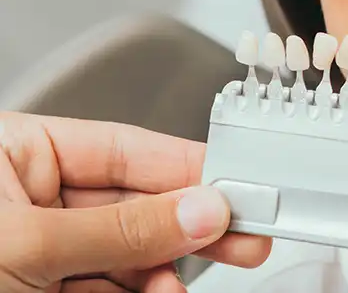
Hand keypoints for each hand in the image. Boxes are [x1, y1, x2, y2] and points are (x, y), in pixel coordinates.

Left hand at [0, 112, 271, 292]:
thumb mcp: (29, 244)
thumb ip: (120, 228)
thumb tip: (199, 210)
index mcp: (16, 153)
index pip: (123, 149)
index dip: (186, 168)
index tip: (238, 187)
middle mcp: (30, 196)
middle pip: (135, 203)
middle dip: (190, 224)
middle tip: (245, 235)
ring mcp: (39, 248)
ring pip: (128, 251)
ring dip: (166, 269)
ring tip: (182, 284)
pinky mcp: (44, 290)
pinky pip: (109, 286)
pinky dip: (143, 292)